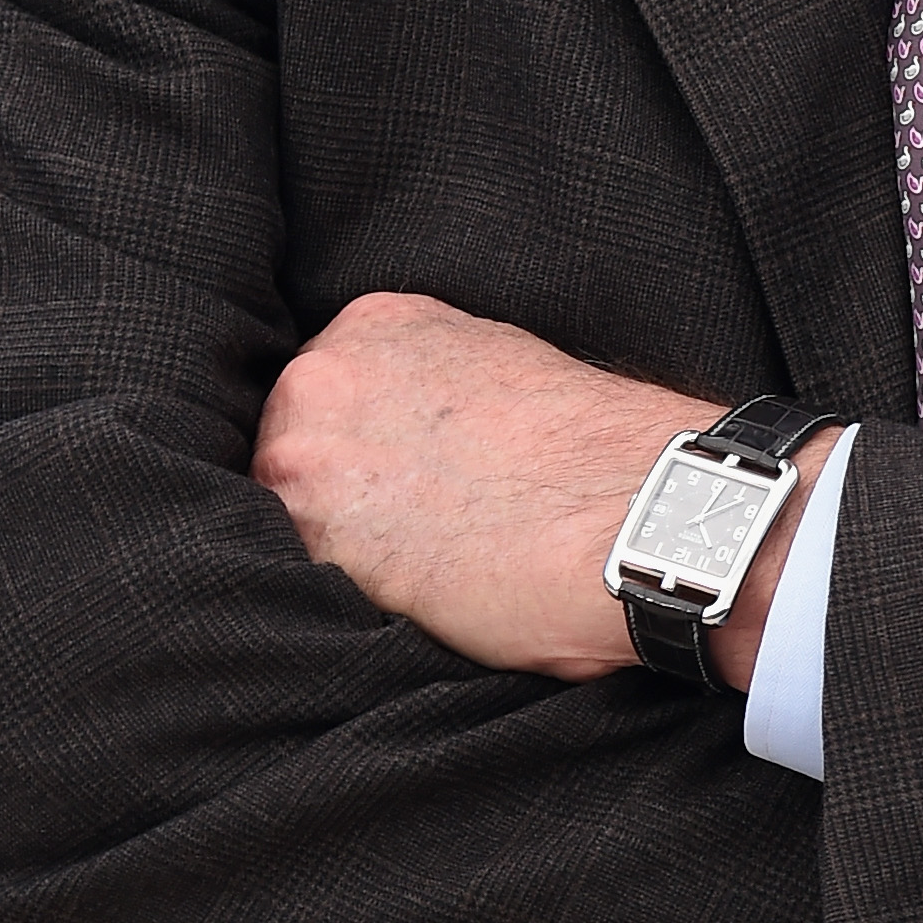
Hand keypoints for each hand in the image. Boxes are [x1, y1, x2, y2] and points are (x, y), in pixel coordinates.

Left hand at [252, 294, 833, 685]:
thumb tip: (410, 444)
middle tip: (412, 538)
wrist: (639, 511)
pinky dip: (342, 598)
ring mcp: (307, 452)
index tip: (404, 489)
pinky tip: (411, 601)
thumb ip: (431, 393)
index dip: (362, 458)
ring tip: (419, 574)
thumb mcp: (502, 371)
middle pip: (289, 452)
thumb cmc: (595, 455)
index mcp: (376, 322)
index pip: (327, 400)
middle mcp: (322, 372)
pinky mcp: (314, 538)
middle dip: (338, 501)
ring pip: (284, 518)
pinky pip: (296, 579)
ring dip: (336, 552)